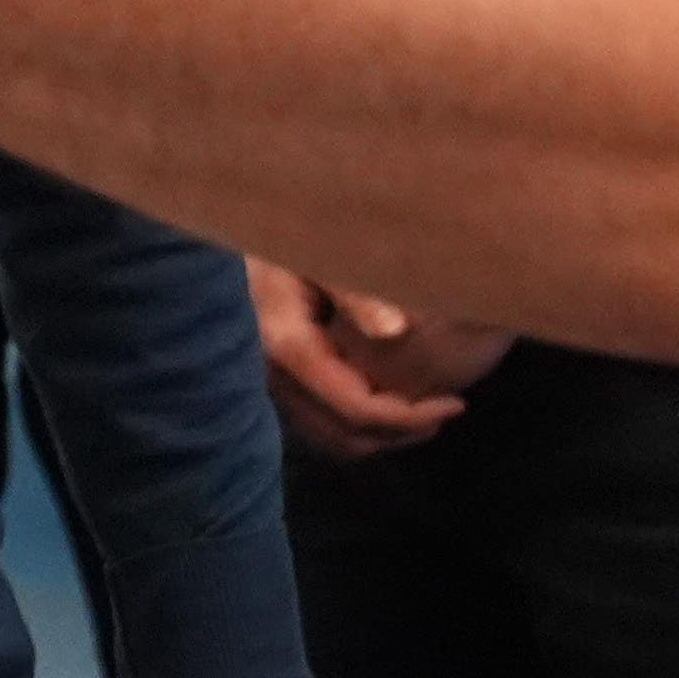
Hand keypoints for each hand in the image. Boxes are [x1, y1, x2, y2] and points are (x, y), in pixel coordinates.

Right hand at [252, 258, 484, 457]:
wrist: (222, 245)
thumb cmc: (277, 241)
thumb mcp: (316, 256)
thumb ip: (355, 292)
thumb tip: (397, 330)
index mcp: (289, 349)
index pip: (357, 408)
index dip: (409, 416)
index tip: (456, 402)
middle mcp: (274, 377)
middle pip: (346, 434)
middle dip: (401, 431)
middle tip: (447, 411)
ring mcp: (270, 383)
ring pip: (331, 435)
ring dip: (381, 433)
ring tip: (424, 413)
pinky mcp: (272, 380)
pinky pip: (319, 421)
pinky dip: (357, 423)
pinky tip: (385, 399)